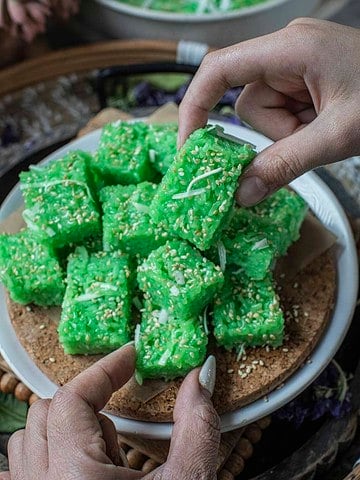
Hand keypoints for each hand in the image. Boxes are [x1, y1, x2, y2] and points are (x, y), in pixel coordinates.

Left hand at [1, 346, 219, 479]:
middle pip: (42, 413)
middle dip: (86, 399)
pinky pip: (21, 473)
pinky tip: (75, 471)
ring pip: (27, 442)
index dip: (104, 369)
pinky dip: (44, 459)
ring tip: (105, 450)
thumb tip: (202, 377)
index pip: (71, 398)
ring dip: (64, 429)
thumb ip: (196, 426)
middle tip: (121, 411)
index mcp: (73, 478)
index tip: (130, 357)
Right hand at [178, 18, 359, 205]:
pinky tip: (323, 126)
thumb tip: (242, 194)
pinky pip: (281, 115)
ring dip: (287, 134)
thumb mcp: (335, 136)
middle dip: (271, 133)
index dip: (194, 107)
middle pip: (246, 104)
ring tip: (323, 132)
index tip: (188, 146)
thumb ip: (284, 165)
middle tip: (306, 141)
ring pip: (263, 114)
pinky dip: (296, 130)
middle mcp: (286, 52)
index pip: (218, 70)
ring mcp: (295, 67)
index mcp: (290, 49)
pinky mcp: (303, 81)